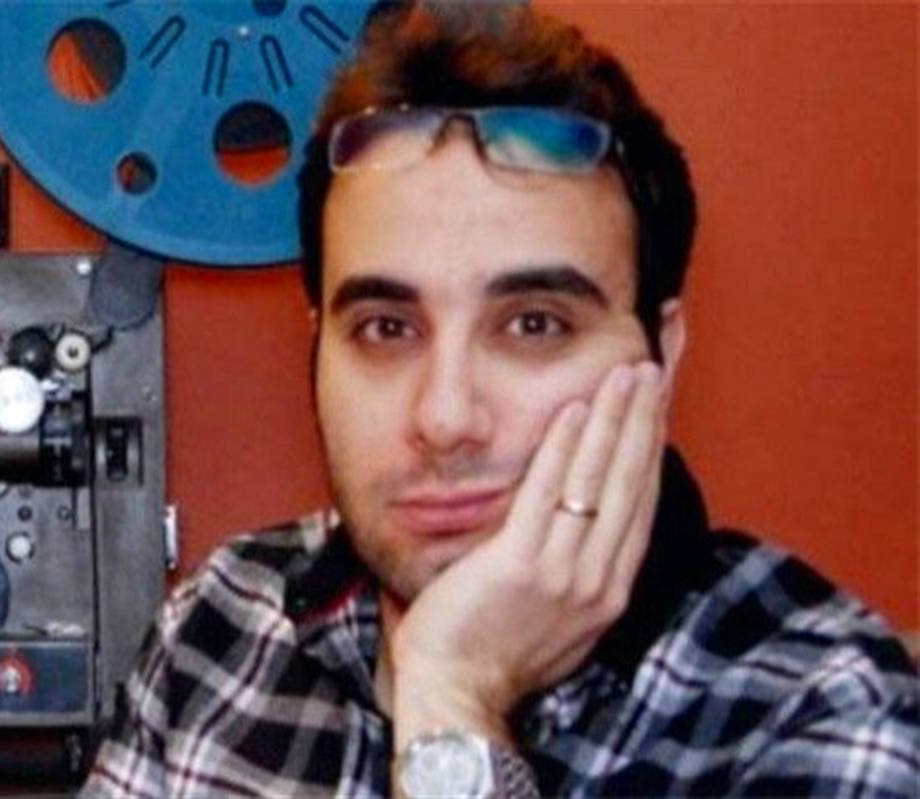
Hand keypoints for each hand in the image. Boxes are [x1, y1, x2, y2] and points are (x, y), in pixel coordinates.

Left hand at [386, 361, 667, 747]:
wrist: (457, 694)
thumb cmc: (494, 655)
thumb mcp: (559, 621)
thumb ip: (578, 575)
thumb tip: (587, 532)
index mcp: (608, 592)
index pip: (638, 505)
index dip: (650, 450)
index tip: (656, 407)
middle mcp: (597, 580)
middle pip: (629, 484)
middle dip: (642, 422)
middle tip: (650, 370)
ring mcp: (561, 573)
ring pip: (597, 481)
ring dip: (614, 421)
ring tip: (624, 374)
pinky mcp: (518, 565)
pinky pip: (546, 494)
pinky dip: (563, 449)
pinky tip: (575, 410)